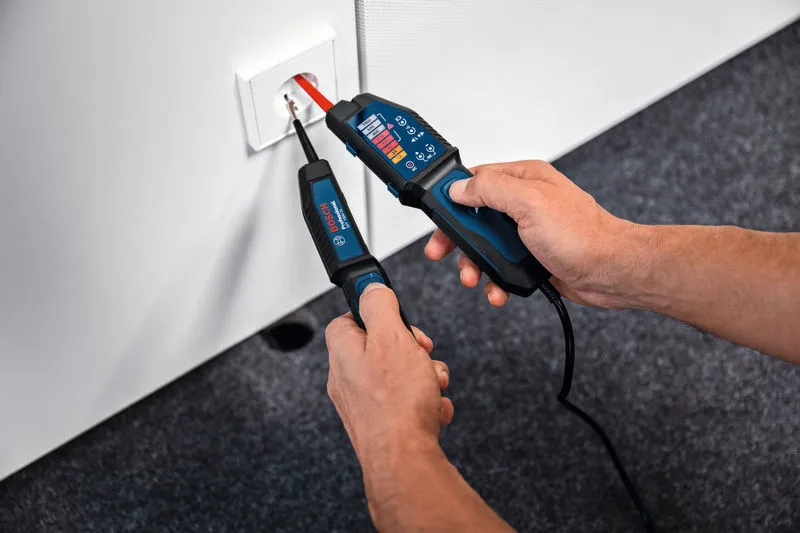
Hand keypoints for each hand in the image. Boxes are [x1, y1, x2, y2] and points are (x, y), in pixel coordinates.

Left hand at [325, 283, 453, 467]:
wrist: (404, 459)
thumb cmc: (396, 403)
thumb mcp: (392, 337)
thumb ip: (380, 306)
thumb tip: (371, 287)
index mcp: (343, 351)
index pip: (351, 317)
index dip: (379, 314)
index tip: (399, 318)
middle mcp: (347, 377)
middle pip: (383, 347)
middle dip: (413, 350)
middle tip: (423, 356)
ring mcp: (363, 403)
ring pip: (400, 375)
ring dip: (424, 377)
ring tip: (430, 387)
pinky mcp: (380, 424)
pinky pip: (407, 402)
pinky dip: (424, 403)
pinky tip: (430, 410)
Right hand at [424, 160, 636, 308]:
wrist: (611, 273)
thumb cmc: (582, 236)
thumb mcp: (530, 202)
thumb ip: (491, 190)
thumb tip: (459, 188)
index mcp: (524, 179)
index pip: (475, 180)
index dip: (452, 197)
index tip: (436, 214)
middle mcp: (525, 202)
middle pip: (474, 217)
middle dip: (458, 239)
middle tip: (440, 252)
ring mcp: (528, 231)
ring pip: (486, 246)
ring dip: (475, 264)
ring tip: (474, 279)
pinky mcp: (532, 257)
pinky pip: (502, 267)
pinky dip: (495, 280)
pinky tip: (498, 290)